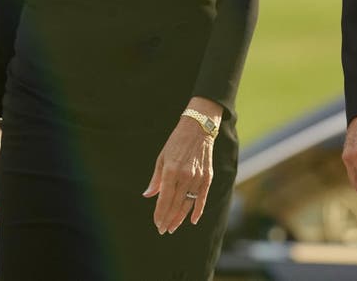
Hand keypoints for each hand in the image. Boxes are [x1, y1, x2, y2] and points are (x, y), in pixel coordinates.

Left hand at [143, 98, 220, 233]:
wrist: (199, 128)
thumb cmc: (177, 142)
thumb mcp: (162, 158)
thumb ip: (156, 179)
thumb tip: (148, 195)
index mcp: (170, 170)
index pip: (164, 199)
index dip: (160, 214)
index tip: (157, 224)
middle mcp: (185, 176)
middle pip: (175, 204)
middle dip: (168, 219)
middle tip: (163, 229)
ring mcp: (198, 177)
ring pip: (188, 203)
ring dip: (180, 217)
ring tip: (173, 227)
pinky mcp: (208, 177)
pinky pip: (202, 197)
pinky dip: (198, 210)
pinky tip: (192, 220)